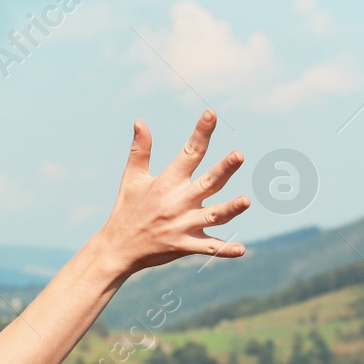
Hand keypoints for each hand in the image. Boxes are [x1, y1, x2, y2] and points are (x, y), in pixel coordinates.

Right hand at [97, 110, 248, 274]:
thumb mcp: (132, 178)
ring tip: (246, 201)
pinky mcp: (184, 245)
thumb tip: (140, 122)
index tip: (211, 113)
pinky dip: (224, 250)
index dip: (201, 133)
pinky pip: (207, 247)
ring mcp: (182, 225)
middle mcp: (178, 202)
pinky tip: (241, 250)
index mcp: (167, 183)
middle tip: (238, 155)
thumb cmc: (127, 210)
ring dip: (229, 210)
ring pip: (212, 216)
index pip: (189, 153)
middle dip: (223, 170)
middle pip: (207, 183)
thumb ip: (140, 150)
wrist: (117, 248)